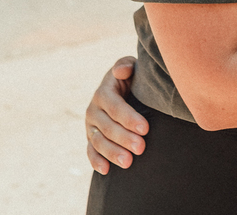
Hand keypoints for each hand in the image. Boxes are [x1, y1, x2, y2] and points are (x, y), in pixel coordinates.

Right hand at [85, 56, 149, 172]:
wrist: (124, 91)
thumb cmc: (132, 79)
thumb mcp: (130, 68)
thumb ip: (126, 65)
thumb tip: (121, 71)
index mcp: (103, 92)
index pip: (115, 107)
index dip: (129, 118)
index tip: (145, 128)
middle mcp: (94, 110)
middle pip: (107, 127)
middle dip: (124, 138)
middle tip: (141, 148)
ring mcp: (91, 126)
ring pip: (98, 141)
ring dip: (112, 153)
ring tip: (128, 162)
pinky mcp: (91, 138)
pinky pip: (91, 151)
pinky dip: (96, 161)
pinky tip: (106, 171)